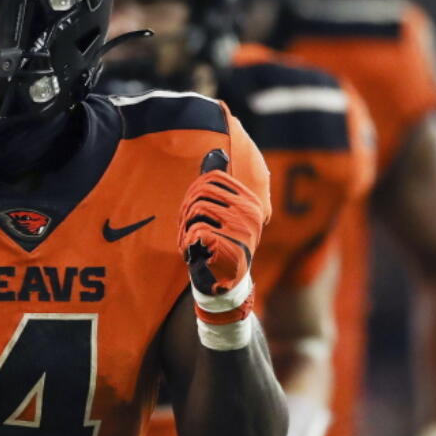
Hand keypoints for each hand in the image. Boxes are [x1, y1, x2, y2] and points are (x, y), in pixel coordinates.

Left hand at [178, 154, 264, 295]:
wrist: (224, 284)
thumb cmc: (218, 246)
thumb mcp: (221, 215)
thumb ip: (219, 187)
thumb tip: (216, 150)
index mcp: (250, 201)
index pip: (212, 178)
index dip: (192, 192)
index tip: (190, 211)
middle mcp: (251, 213)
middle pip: (202, 191)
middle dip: (186, 209)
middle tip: (185, 227)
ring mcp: (242, 229)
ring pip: (197, 209)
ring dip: (185, 227)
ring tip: (190, 240)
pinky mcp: (231, 245)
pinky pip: (196, 230)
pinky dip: (187, 242)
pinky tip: (194, 252)